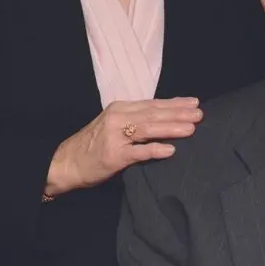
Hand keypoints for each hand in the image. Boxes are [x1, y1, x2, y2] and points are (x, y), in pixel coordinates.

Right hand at [44, 97, 201, 195]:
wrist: (65, 163)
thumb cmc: (93, 145)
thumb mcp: (113, 126)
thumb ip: (135, 121)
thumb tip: (165, 118)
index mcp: (119, 109)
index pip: (152, 104)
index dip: (174, 103)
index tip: (194, 103)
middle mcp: (117, 118)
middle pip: (153, 114)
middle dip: (178, 114)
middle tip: (199, 115)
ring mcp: (115, 136)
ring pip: (149, 129)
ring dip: (172, 128)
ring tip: (191, 128)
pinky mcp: (114, 155)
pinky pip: (138, 152)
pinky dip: (155, 150)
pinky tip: (170, 150)